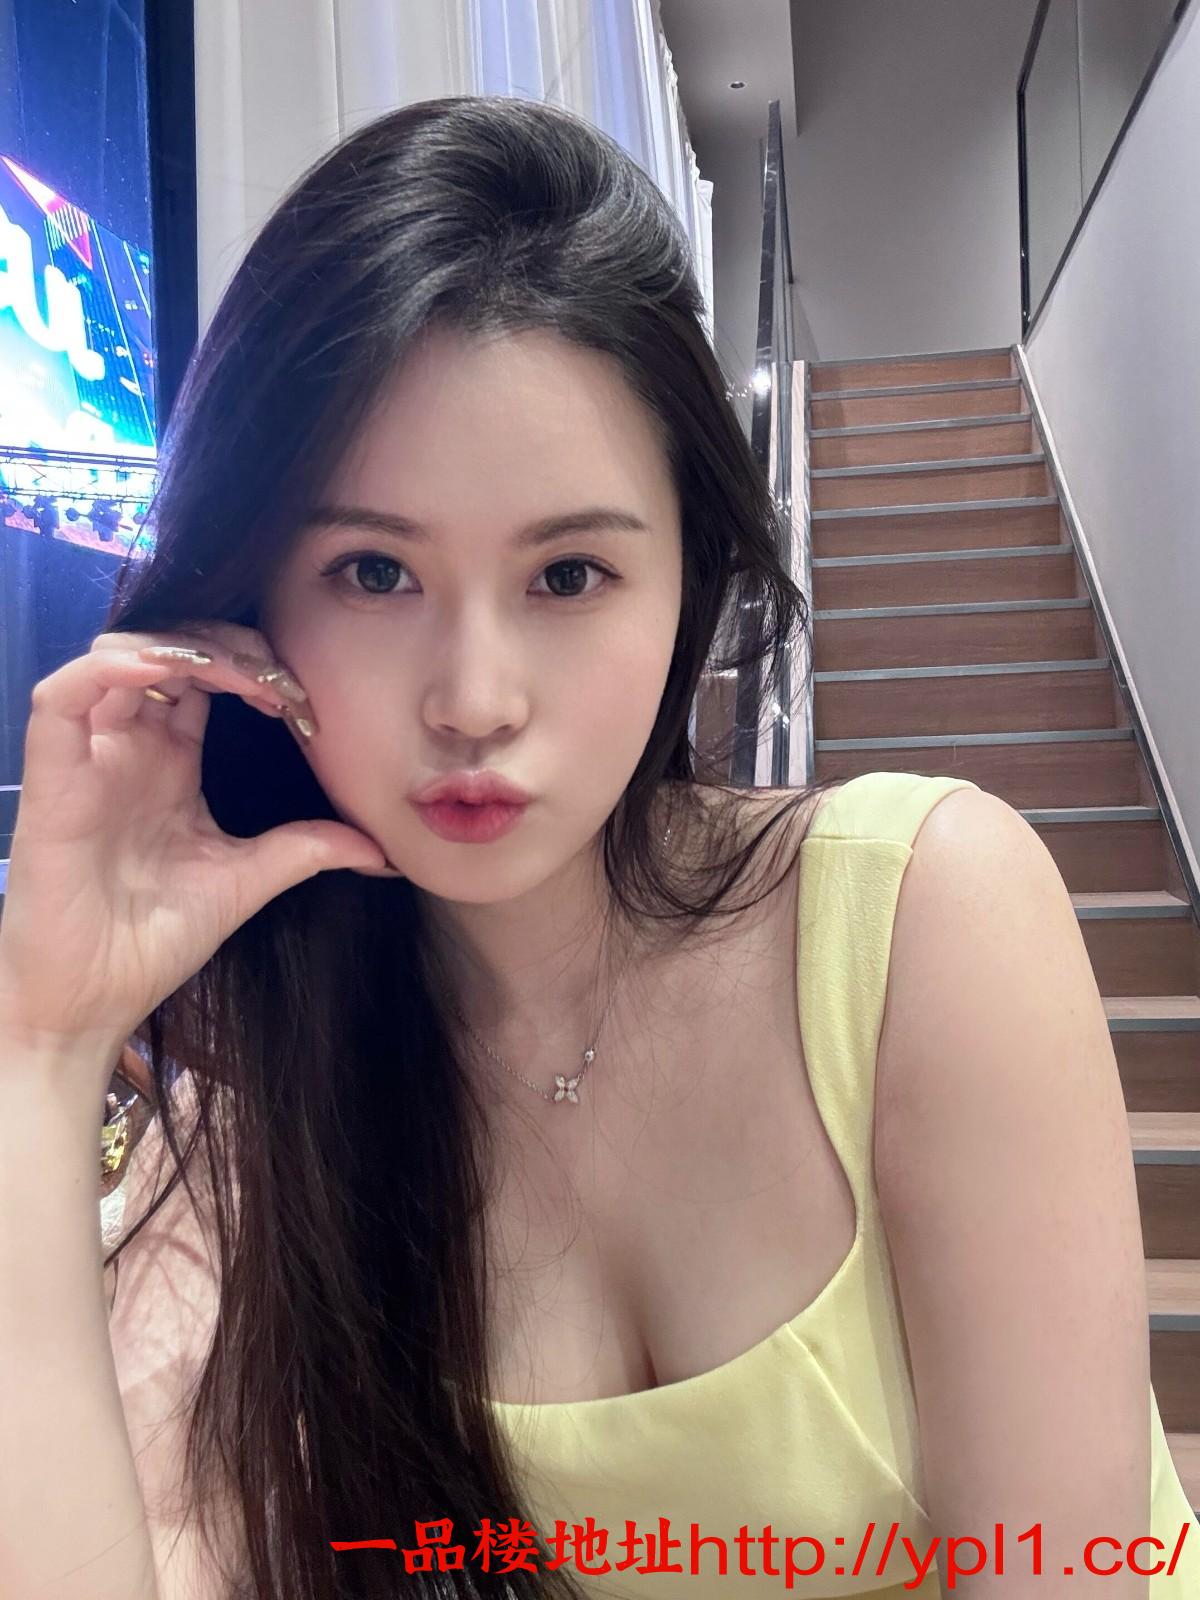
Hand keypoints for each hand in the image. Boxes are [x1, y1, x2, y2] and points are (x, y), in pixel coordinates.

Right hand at [0, 620, 397, 1063]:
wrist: (94, 1000)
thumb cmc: (152, 941)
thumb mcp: (246, 880)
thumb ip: (304, 849)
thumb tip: (379, 849)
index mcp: (171, 760)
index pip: (207, 676)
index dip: (255, 668)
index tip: (304, 704)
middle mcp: (129, 746)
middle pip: (170, 650)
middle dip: (229, 645)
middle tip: (282, 678)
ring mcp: (89, 755)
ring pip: (119, 654)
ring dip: (183, 646)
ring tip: (240, 674)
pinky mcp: (52, 774)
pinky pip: (65, 693)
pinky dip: (114, 666)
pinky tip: (168, 672)